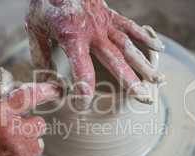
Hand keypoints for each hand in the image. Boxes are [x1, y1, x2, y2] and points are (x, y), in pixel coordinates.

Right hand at [0, 83, 60, 155]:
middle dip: (30, 128)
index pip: (26, 96)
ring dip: (29, 144)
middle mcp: (9, 127)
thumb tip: (22, 97)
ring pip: (38, 140)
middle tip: (15, 136)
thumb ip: (3, 108)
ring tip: (10, 151)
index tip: (54, 90)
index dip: (43, 91)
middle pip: (39, 122)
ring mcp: (20, 146)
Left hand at [26, 0, 164, 107]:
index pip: (82, 70)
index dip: (84, 90)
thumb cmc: (45, 3)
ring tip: (158, 80)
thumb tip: (46, 80)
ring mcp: (105, 24)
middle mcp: (94, 33)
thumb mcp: (34, 28)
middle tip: (145, 98)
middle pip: (116, 61)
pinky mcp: (111, 15)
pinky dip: (145, 37)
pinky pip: (131, 27)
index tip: (83, 105)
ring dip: (144, 64)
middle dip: (131, 82)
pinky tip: (159, 49)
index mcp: (73, 38)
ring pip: (128, 47)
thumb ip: (41, 55)